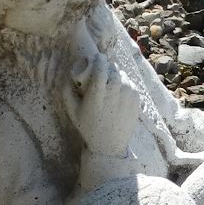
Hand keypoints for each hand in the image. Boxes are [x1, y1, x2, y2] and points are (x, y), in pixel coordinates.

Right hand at [63, 38, 140, 158]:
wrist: (109, 145)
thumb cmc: (89, 128)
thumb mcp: (73, 112)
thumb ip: (67, 92)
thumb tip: (68, 76)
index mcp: (97, 93)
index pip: (101, 66)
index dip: (99, 59)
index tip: (98, 58)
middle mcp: (114, 91)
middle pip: (113, 67)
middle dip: (107, 67)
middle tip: (103, 74)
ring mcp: (127, 94)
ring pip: (122, 74)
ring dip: (116, 76)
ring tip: (111, 84)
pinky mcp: (136, 99)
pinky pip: (130, 84)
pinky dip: (124, 84)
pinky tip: (119, 93)